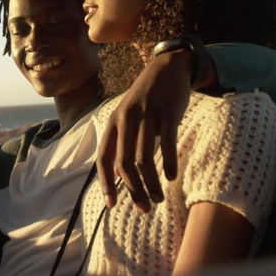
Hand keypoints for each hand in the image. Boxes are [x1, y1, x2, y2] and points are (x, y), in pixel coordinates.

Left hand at [96, 50, 196, 212]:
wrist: (168, 67)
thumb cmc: (148, 99)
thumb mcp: (129, 117)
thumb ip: (123, 143)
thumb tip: (121, 177)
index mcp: (114, 123)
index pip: (104, 158)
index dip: (106, 184)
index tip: (112, 205)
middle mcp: (126, 120)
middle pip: (124, 164)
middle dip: (133, 191)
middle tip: (144, 208)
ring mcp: (147, 115)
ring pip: (144, 159)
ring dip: (151, 184)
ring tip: (158, 199)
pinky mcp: (167, 113)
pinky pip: (166, 143)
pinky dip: (168, 164)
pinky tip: (171, 177)